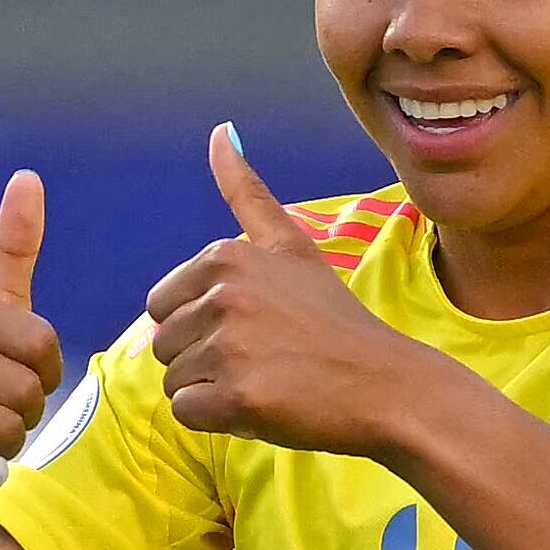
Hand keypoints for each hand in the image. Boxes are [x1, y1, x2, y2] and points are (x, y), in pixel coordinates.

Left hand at [149, 125, 441, 454]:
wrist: (387, 384)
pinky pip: (188, 413)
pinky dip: (220, 419)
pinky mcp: (236, 396)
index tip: (257, 327)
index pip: (163, 305)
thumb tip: (220, 130)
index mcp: (224, 256)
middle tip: (266, 358)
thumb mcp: (292, 246)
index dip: (204, 326)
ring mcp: (229, 346)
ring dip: (213, 390)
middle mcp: (222, 295)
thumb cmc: (335, 320)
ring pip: (174, 380)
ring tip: (269, 380)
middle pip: (163, 344)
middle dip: (205, 360)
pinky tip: (264, 405)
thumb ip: (248, 193)